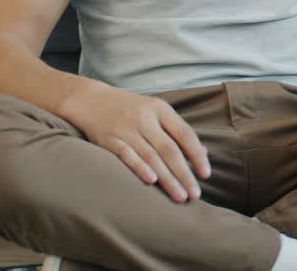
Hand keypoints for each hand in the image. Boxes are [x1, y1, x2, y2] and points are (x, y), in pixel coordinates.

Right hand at [66, 82, 209, 202]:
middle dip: (184, 174)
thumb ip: (177, 131)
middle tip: (195, 195)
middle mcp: (145, 118)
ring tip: (179, 197)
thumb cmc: (131, 110)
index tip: (206, 174)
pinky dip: (139, 168)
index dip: (196, 155)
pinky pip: (126, 155)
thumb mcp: (156, 112)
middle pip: (169, 149)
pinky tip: (151, 181)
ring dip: (167, 179)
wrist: (90, 100)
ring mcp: (126, 129)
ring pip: (151, 157)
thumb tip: (202, 153)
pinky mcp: (108, 140)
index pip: (185, 134)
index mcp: (160, 109)